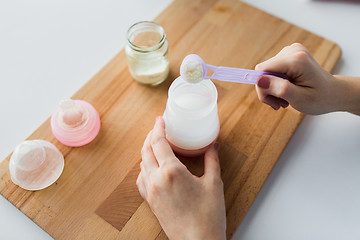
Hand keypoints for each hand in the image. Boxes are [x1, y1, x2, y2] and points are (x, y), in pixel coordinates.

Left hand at [137, 116, 225, 239]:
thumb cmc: (208, 215)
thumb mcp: (213, 184)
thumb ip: (212, 161)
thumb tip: (213, 146)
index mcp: (171, 171)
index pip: (159, 142)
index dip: (158, 128)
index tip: (160, 119)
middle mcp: (156, 179)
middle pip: (147, 150)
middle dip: (151, 136)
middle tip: (158, 128)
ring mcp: (151, 191)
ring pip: (142, 163)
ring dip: (147, 150)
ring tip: (155, 144)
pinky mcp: (150, 201)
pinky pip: (141, 179)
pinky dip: (144, 167)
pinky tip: (150, 167)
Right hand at [255, 43, 342, 114]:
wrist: (333, 93)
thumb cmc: (320, 98)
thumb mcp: (300, 99)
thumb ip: (280, 89)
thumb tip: (259, 80)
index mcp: (297, 60)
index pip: (262, 70)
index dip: (262, 87)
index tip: (273, 102)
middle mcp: (292, 50)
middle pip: (262, 71)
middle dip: (267, 90)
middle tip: (280, 104)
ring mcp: (290, 51)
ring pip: (265, 72)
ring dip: (271, 89)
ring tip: (285, 98)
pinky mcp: (287, 54)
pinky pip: (270, 70)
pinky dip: (275, 83)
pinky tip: (285, 90)